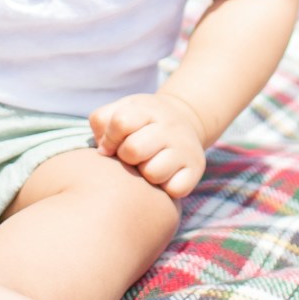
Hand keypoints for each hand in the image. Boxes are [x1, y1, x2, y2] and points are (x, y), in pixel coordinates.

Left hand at [89, 92, 208, 198]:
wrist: (184, 120)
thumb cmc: (142, 121)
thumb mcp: (121, 110)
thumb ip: (102, 122)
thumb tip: (103, 151)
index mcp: (148, 109)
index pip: (121, 123)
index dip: (109, 139)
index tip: (111, 145)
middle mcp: (170, 127)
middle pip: (133, 150)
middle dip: (126, 157)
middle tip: (132, 156)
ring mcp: (185, 148)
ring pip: (153, 173)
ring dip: (145, 174)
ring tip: (148, 165)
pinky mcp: (196, 169)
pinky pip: (175, 189)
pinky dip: (166, 188)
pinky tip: (165, 176)